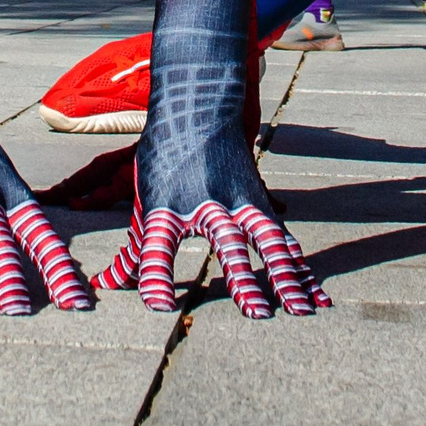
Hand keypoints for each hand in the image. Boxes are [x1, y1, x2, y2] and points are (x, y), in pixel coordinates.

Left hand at [100, 135, 315, 317]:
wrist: (197, 111)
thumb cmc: (164, 161)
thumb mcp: (144, 201)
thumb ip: (135, 249)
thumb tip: (108, 285)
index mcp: (166, 206)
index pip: (157, 247)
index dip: (155, 275)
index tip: (157, 305)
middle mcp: (206, 205)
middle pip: (229, 244)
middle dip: (243, 280)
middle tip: (256, 314)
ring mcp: (239, 202)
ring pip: (268, 241)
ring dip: (285, 277)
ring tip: (301, 311)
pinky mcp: (259, 205)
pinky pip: (284, 242)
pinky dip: (301, 272)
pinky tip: (317, 301)